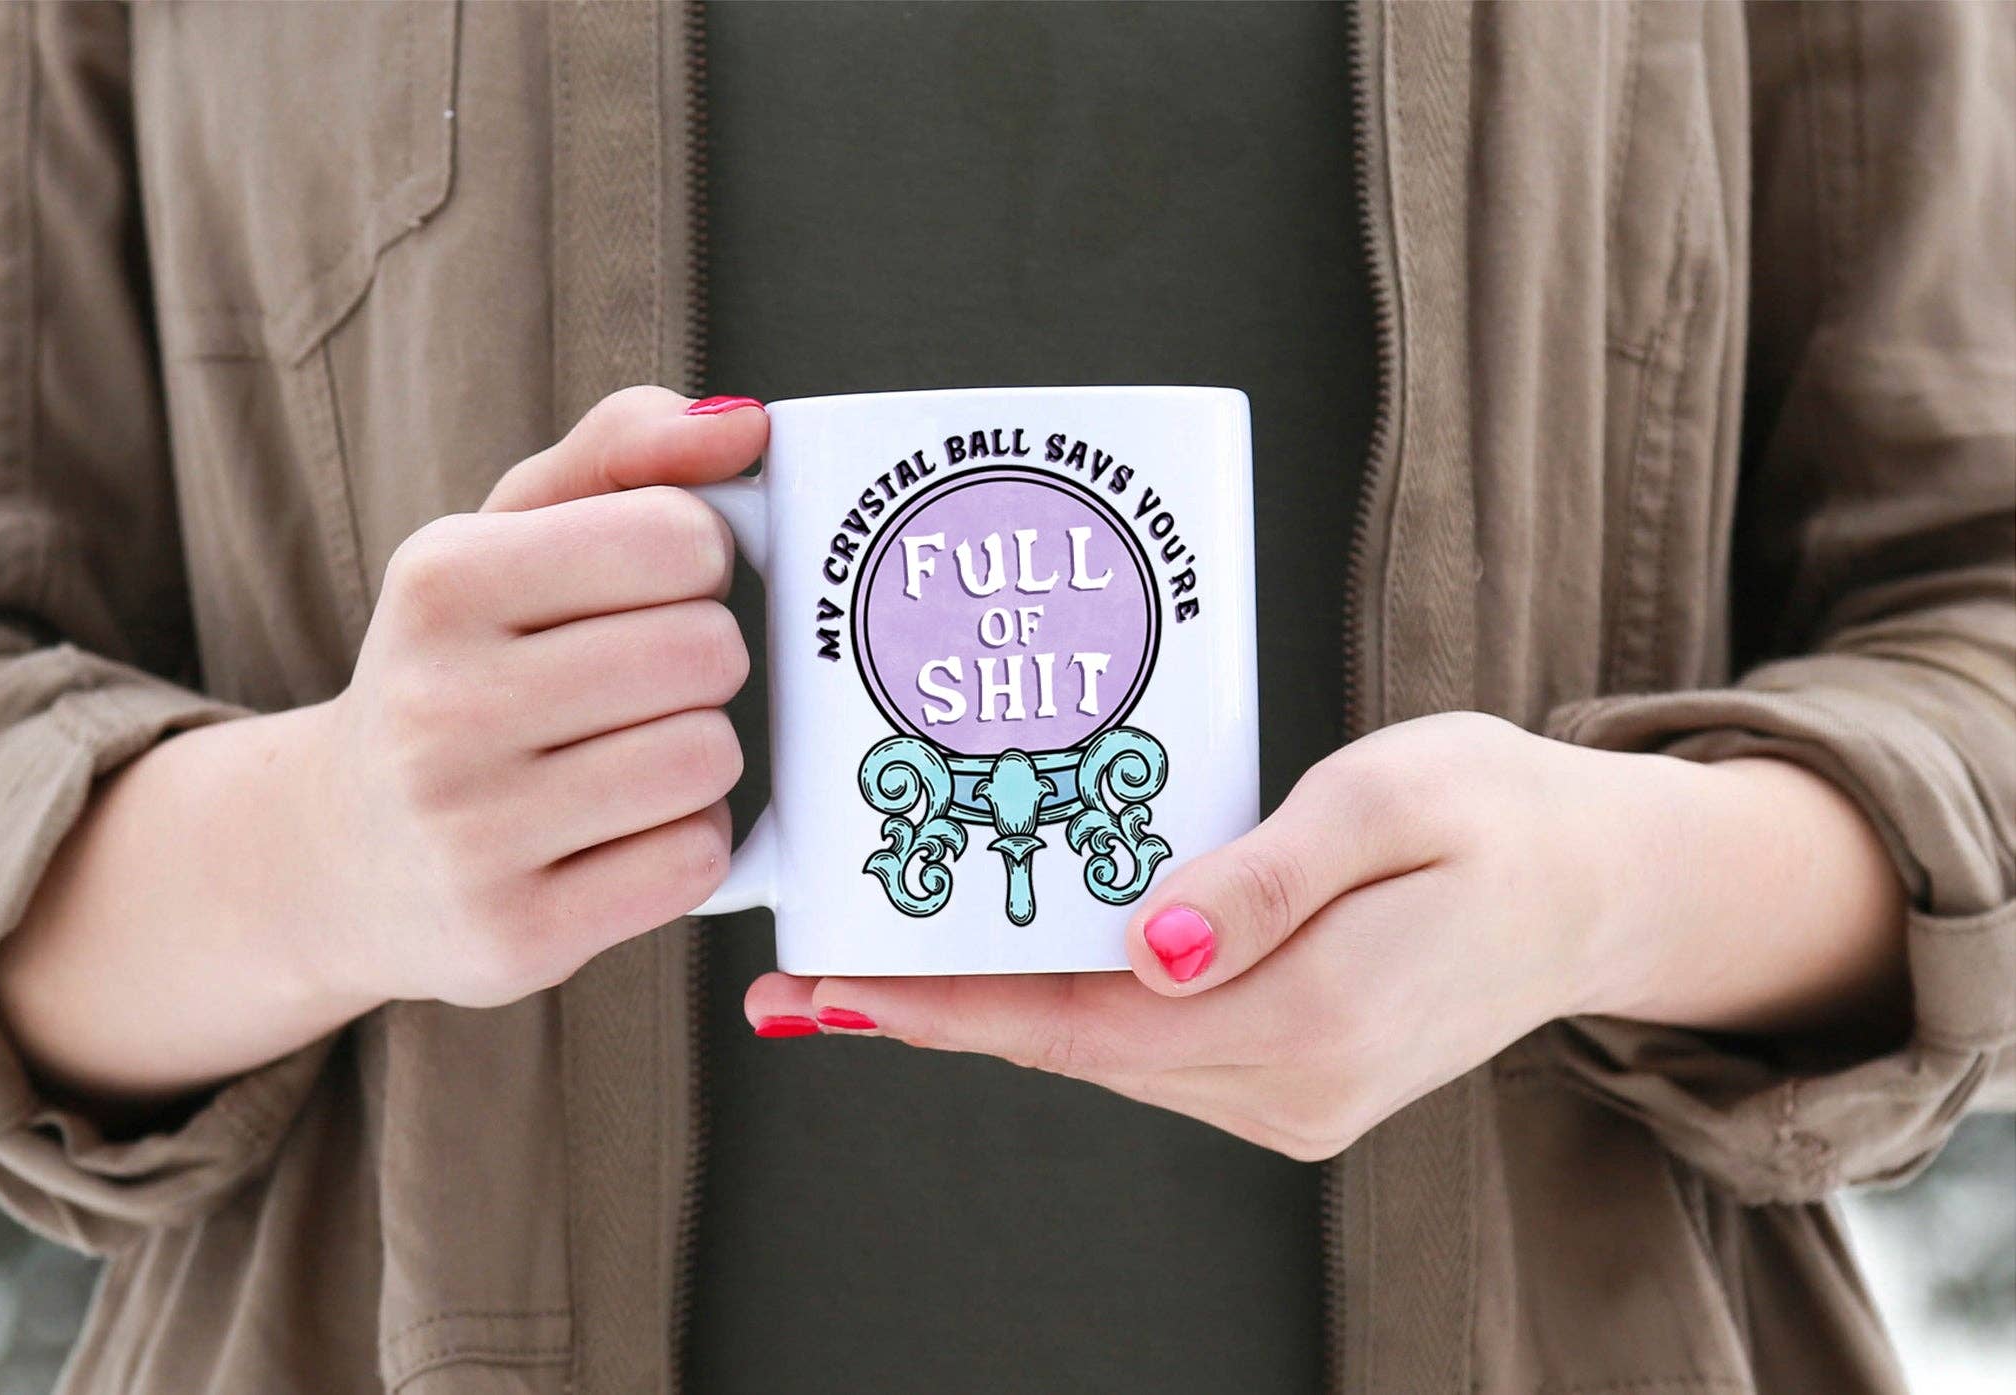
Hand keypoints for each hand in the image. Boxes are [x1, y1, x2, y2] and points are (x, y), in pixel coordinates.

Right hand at [292, 386, 766, 1007]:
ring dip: (698, 754)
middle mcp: (439, 707)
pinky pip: (692, 862)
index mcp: (439, 582)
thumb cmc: (458, 667)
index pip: (676, 539)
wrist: (338, 852)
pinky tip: (622, 832)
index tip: (653, 588)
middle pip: (704, 653)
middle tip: (643, 682)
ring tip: (627, 756)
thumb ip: (623, 451)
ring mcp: (470, 834)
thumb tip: (747, 425)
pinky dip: (685, 841)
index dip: (696, 561)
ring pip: (707, 758)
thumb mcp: (504, 535)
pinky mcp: (514, 936)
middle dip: (702, 662)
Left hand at [745, 712, 1906, 1159]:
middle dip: (934, 1008)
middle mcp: (1294, 1089)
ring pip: (1100, 1054)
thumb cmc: (1499, 815)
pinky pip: (1144, 1046)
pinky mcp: (1292, 1079)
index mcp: (1317, 1021)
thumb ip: (1267, 878)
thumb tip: (1149, 948)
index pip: (1087, 1022)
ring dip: (988, 1008)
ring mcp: (1293, 1098)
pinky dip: (1062, 1006)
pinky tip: (1002, 961)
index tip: (837, 979)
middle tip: (805, 970)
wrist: (1597, 888)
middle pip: (1073, 1047)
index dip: (951, 1001)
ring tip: (872, 956)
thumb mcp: (1391, 800)